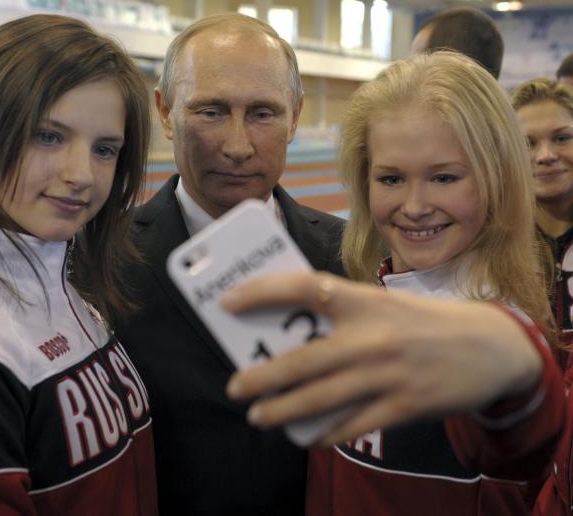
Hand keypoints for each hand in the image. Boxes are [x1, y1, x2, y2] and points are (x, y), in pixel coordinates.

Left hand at [223, 271, 542, 445]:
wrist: (494, 347)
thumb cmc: (426, 322)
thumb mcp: (385, 304)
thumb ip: (343, 315)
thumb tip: (290, 335)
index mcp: (365, 300)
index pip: (302, 287)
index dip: (260, 292)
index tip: (228, 302)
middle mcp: (373, 336)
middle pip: (303, 359)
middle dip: (261, 376)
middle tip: (234, 386)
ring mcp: (388, 374)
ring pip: (321, 398)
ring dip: (282, 410)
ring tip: (257, 415)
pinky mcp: (404, 406)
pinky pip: (353, 425)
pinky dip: (325, 431)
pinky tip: (308, 435)